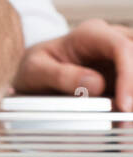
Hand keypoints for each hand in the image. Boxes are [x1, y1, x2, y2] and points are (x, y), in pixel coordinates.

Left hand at [12, 18, 132, 111]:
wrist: (35, 73)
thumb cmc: (34, 67)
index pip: (121, 48)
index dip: (129, 75)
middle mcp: (113, 40)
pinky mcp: (127, 76)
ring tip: (123, 123)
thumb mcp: (35, 70)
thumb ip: (60, 75)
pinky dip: (132, 103)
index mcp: (90, 34)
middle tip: (126, 119)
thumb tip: (95, 83)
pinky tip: (124, 121)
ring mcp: (123, 59)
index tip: (124, 105)